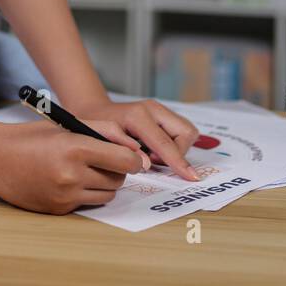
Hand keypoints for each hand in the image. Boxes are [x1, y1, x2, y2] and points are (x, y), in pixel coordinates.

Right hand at [0, 119, 148, 214]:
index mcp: (75, 148)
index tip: (134, 157)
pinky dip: (86, 193)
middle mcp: (71, 175)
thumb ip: (102, 131)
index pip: (124, 160)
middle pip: (118, 179)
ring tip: (90, 170)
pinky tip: (71, 180)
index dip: (133, 159)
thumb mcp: (66, 124)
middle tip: (108, 161)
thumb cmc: (29, 137)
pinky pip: (87, 203)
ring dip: (105, 184)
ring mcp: (65, 195)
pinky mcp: (58, 209)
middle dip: (118, 171)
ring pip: (106, 195)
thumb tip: (132, 147)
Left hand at [66, 97, 200, 181]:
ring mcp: (160, 109)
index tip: (191, 177)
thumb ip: (126, 152)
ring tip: (152, 155)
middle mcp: (154, 109)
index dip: (178, 162)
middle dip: (178, 153)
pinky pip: (180, 132)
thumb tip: (147, 164)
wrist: (94, 111)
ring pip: (187, 131)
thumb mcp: (105, 140)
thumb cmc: (96, 126)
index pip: (165, 142)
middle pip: (186, 132)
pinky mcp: (163, 114)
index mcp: (138, 116)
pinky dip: (173, 144)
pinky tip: (154, 150)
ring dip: (176, 149)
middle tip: (154, 161)